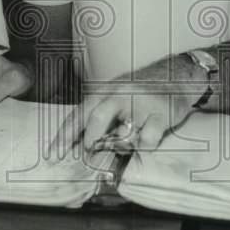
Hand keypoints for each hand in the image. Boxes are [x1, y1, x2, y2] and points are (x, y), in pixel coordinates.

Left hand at [51, 61, 203, 154]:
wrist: (176, 75)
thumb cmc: (141, 90)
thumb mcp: (116, 95)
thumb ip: (99, 115)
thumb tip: (79, 144)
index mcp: (106, 91)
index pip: (80, 114)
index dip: (64, 136)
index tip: (53, 154)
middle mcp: (121, 94)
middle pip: (98, 117)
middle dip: (91, 139)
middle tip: (90, 151)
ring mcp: (142, 103)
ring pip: (124, 132)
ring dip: (122, 145)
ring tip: (127, 143)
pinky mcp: (161, 113)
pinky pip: (148, 138)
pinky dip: (145, 145)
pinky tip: (148, 139)